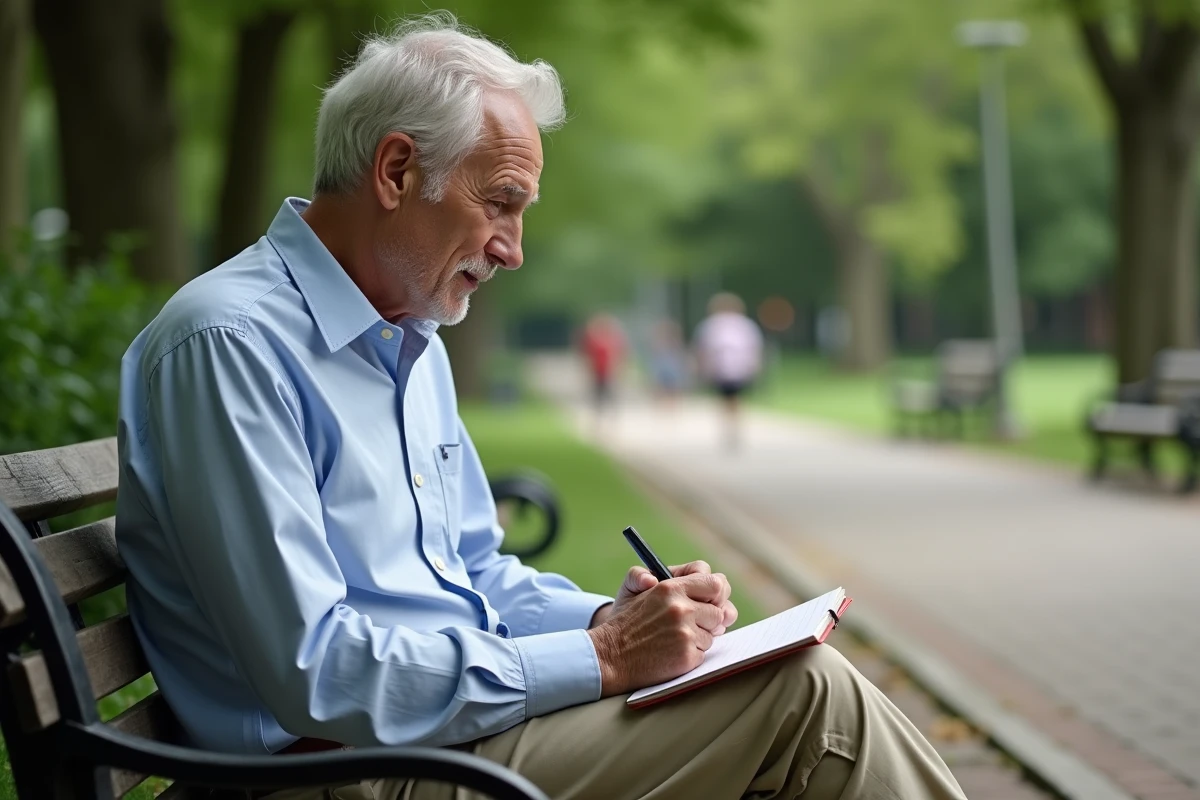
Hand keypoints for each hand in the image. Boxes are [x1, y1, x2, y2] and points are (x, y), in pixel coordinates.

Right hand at [587, 572, 732, 696]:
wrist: (610, 656)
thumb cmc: (625, 622)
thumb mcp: (632, 588)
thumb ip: (654, 573)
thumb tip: (670, 578)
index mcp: (671, 588)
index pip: (716, 583)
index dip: (716, 592)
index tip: (710, 599)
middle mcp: (681, 609)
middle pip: (720, 611)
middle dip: (710, 617)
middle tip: (696, 620)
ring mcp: (685, 634)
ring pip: (713, 633)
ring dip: (700, 636)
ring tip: (675, 636)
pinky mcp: (687, 656)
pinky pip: (704, 652)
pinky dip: (692, 653)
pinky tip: (673, 651)